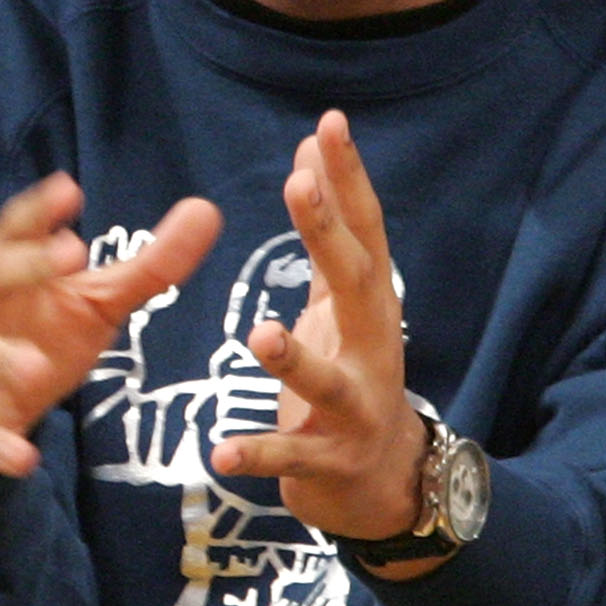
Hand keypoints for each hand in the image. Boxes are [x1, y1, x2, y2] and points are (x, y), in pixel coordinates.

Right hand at [0, 173, 220, 478]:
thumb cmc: (30, 341)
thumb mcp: (93, 305)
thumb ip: (147, 266)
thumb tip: (206, 209)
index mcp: (1, 270)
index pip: (14, 230)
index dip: (39, 211)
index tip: (69, 189)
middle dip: (25, 264)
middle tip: (72, 254)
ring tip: (35, 369)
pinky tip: (23, 460)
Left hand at [213, 113, 435, 563]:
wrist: (386, 481)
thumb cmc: (355, 373)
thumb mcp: (341, 299)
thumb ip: (329, 229)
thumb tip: (311, 146)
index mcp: (368, 304)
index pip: (364, 230)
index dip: (348, 178)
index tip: (329, 125)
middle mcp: (373, 348)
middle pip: (356, 283)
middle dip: (327, 234)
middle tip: (297, 183)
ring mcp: (355, 409)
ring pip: (326, 381)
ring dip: (293, 358)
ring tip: (259, 334)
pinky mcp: (330, 461)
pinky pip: (291, 457)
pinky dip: (258, 455)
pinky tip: (220, 452)